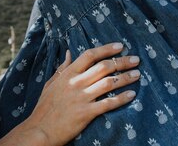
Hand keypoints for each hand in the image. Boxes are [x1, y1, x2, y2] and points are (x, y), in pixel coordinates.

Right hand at [15, 42, 139, 145]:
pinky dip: (121, 98)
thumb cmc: (44, 107)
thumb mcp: (50, 83)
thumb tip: (68, 52)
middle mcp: (76, 83)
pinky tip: (131, 95)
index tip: (120, 46)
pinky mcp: (86, 113)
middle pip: (104, 67)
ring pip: (108, 83)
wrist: (40, 130)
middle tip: (136, 59)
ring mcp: (82, 98)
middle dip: (122, 61)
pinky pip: (108, 103)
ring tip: (137, 74)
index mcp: (67, 74)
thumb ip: (61, 68)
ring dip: (125, 78)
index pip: (89, 55)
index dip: (106, 49)